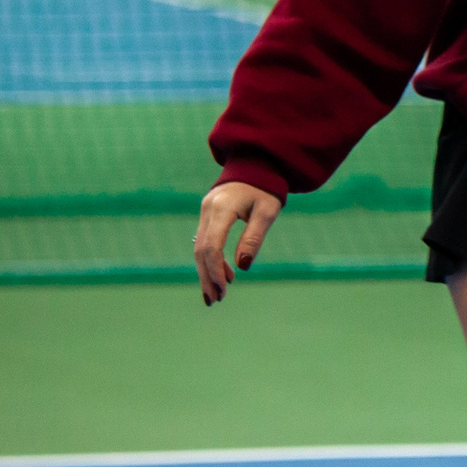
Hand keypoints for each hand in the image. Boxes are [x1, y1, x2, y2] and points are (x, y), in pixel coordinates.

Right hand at [195, 180, 284, 304]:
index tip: (223, 288)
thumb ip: (254, 237)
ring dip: (207, 272)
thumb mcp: (267, 212)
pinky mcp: (207, 216)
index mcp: (222, 208)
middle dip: (207, 277)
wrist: (256, 166)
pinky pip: (205, 242)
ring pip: (199, 248)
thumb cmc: (266, 189)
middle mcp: (207, 210)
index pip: (212, 245)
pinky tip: (223, 275)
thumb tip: (243, 266)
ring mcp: (205, 212)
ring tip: (218, 294)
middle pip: (201, 250)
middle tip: (216, 300)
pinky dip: (211, 260)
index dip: (215, 269)